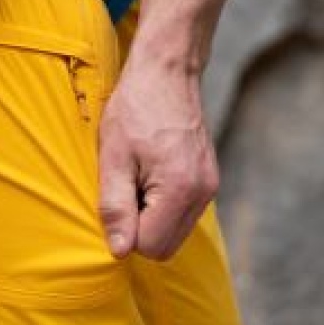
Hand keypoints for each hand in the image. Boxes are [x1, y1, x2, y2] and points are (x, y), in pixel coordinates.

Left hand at [97, 53, 219, 259]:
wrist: (167, 72)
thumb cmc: (135, 109)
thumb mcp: (113, 158)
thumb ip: (115, 208)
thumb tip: (119, 252)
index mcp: (180, 189)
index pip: (149, 246)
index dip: (124, 230)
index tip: (117, 196)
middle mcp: (203, 193)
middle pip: (166, 247)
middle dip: (140, 228)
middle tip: (126, 187)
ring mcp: (210, 187)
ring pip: (175, 233)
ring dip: (151, 218)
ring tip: (138, 178)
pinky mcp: (209, 181)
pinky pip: (182, 214)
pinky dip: (163, 206)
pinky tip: (151, 174)